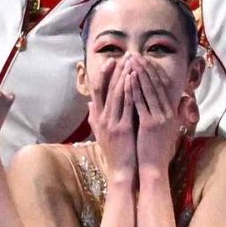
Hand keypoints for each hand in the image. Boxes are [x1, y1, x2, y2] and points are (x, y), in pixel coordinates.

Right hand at [88, 57, 136, 184]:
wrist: (121, 171)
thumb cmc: (115, 152)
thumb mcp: (100, 133)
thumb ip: (95, 117)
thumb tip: (90, 104)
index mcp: (98, 117)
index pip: (98, 89)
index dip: (104, 73)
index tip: (113, 60)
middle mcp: (102, 118)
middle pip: (107, 88)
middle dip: (116, 70)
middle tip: (125, 55)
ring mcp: (112, 123)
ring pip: (117, 94)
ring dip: (124, 76)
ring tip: (132, 62)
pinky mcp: (122, 129)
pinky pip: (126, 106)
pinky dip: (130, 91)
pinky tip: (135, 80)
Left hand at [132, 58, 183, 175]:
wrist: (155, 169)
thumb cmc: (156, 151)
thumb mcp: (164, 129)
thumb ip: (163, 114)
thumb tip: (160, 103)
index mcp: (171, 113)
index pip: (162, 87)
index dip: (153, 72)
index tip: (143, 60)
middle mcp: (168, 113)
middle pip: (156, 84)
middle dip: (145, 68)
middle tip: (135, 54)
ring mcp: (160, 118)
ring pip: (148, 90)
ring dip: (139, 74)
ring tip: (130, 60)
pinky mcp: (150, 125)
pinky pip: (141, 103)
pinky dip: (134, 89)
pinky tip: (128, 79)